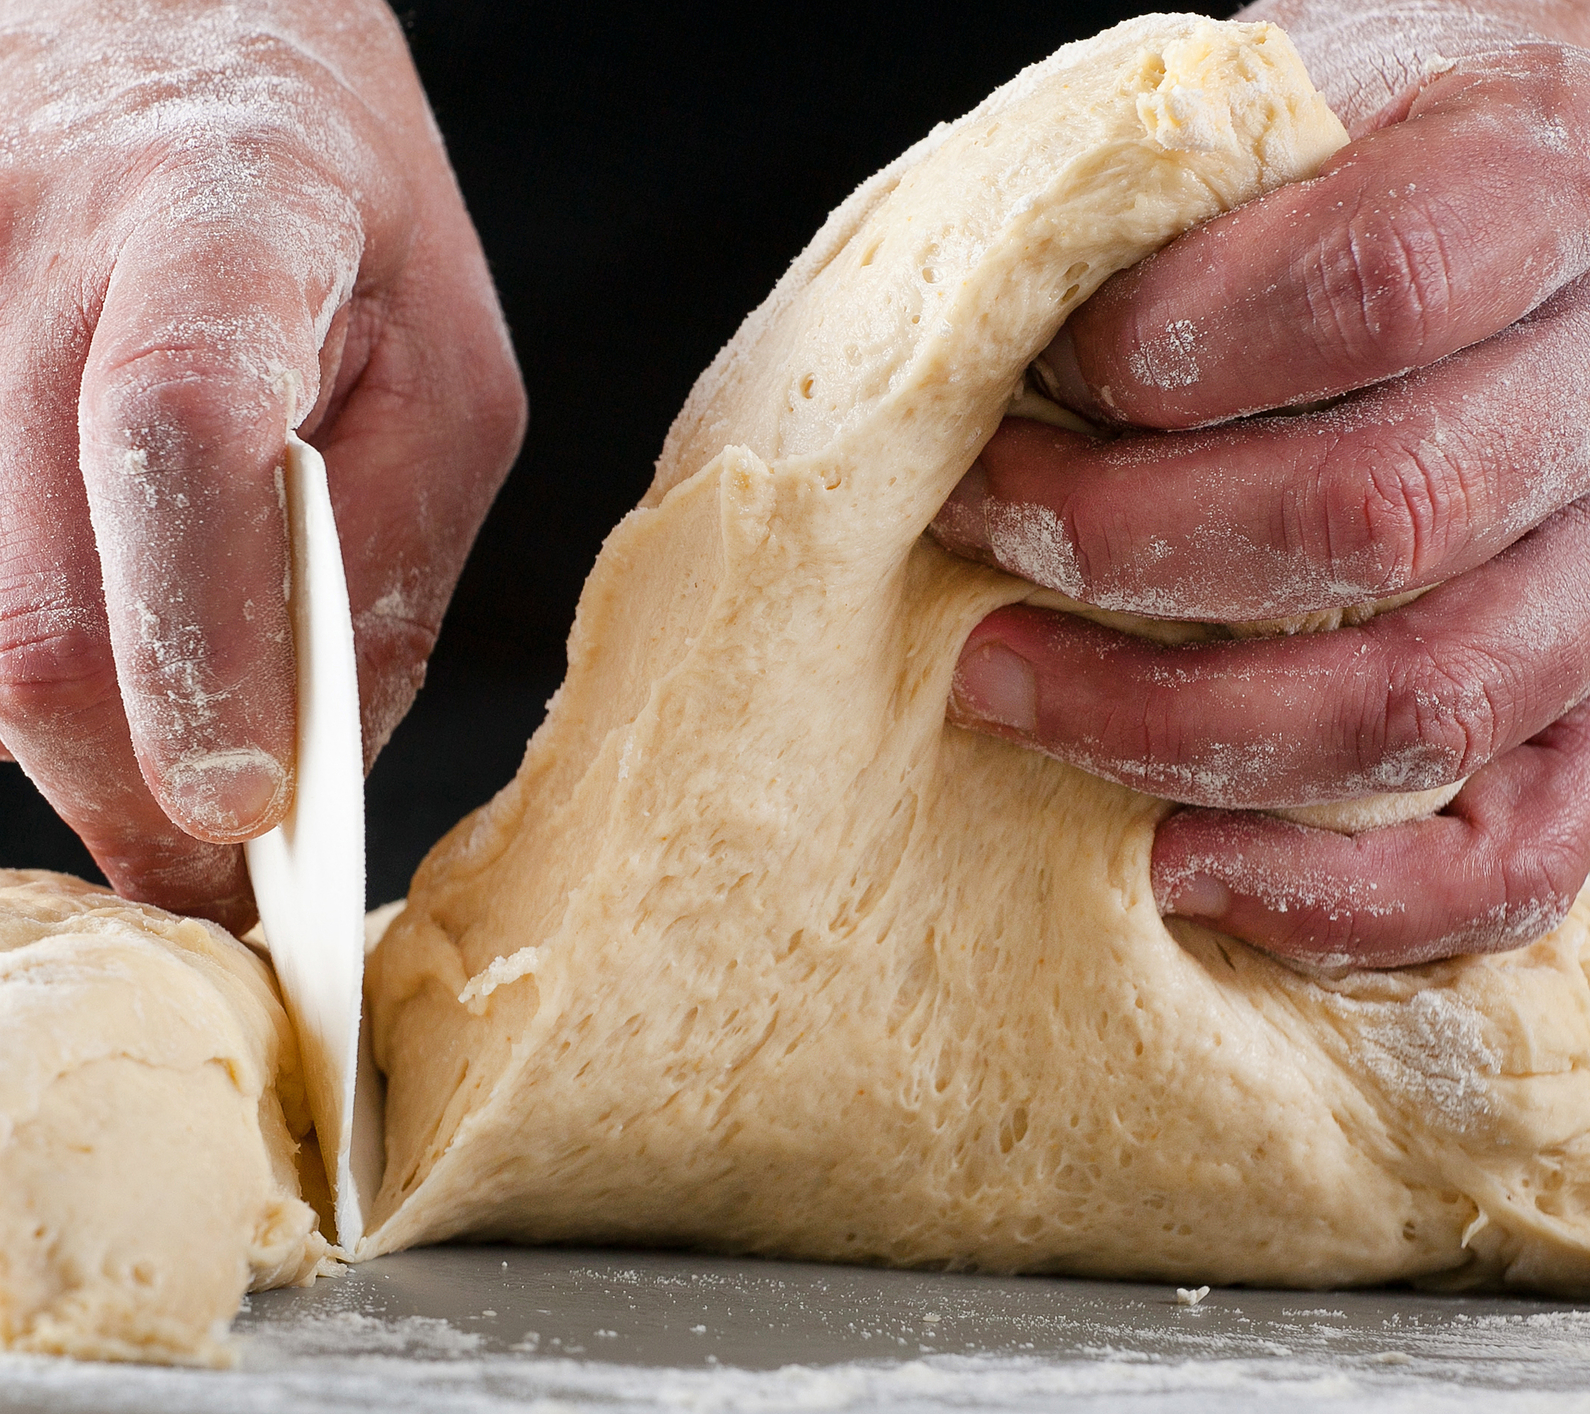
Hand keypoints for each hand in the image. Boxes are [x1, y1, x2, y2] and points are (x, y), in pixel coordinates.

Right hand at [0, 0, 524, 926]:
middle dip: (131, 796)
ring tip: (142, 602)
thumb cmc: (295, 189)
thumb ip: (392, 554)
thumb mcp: (435, 341)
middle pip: (36, 627)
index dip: (204, 659)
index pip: (172, 445)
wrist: (62, 11)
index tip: (245, 809)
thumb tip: (312, 773)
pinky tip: (39, 525)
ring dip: (69, 713)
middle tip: (210, 858)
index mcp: (203, 214)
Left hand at [932, 0, 1589, 967]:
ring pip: (1421, 700)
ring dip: (1171, 720)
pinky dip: (1335, 897)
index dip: (1165, 352)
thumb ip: (1178, 189)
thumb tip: (983, 318)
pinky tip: (1174, 865)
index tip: (1033, 375)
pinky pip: (1509, 858)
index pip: (1368, 291)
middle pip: (1375, 513)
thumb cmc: (1341, 165)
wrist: (1521, 208)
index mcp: (1532, 182)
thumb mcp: (1273, 103)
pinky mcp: (1586, 715)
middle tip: (979, 529)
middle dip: (1124, 545)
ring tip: (1006, 684)